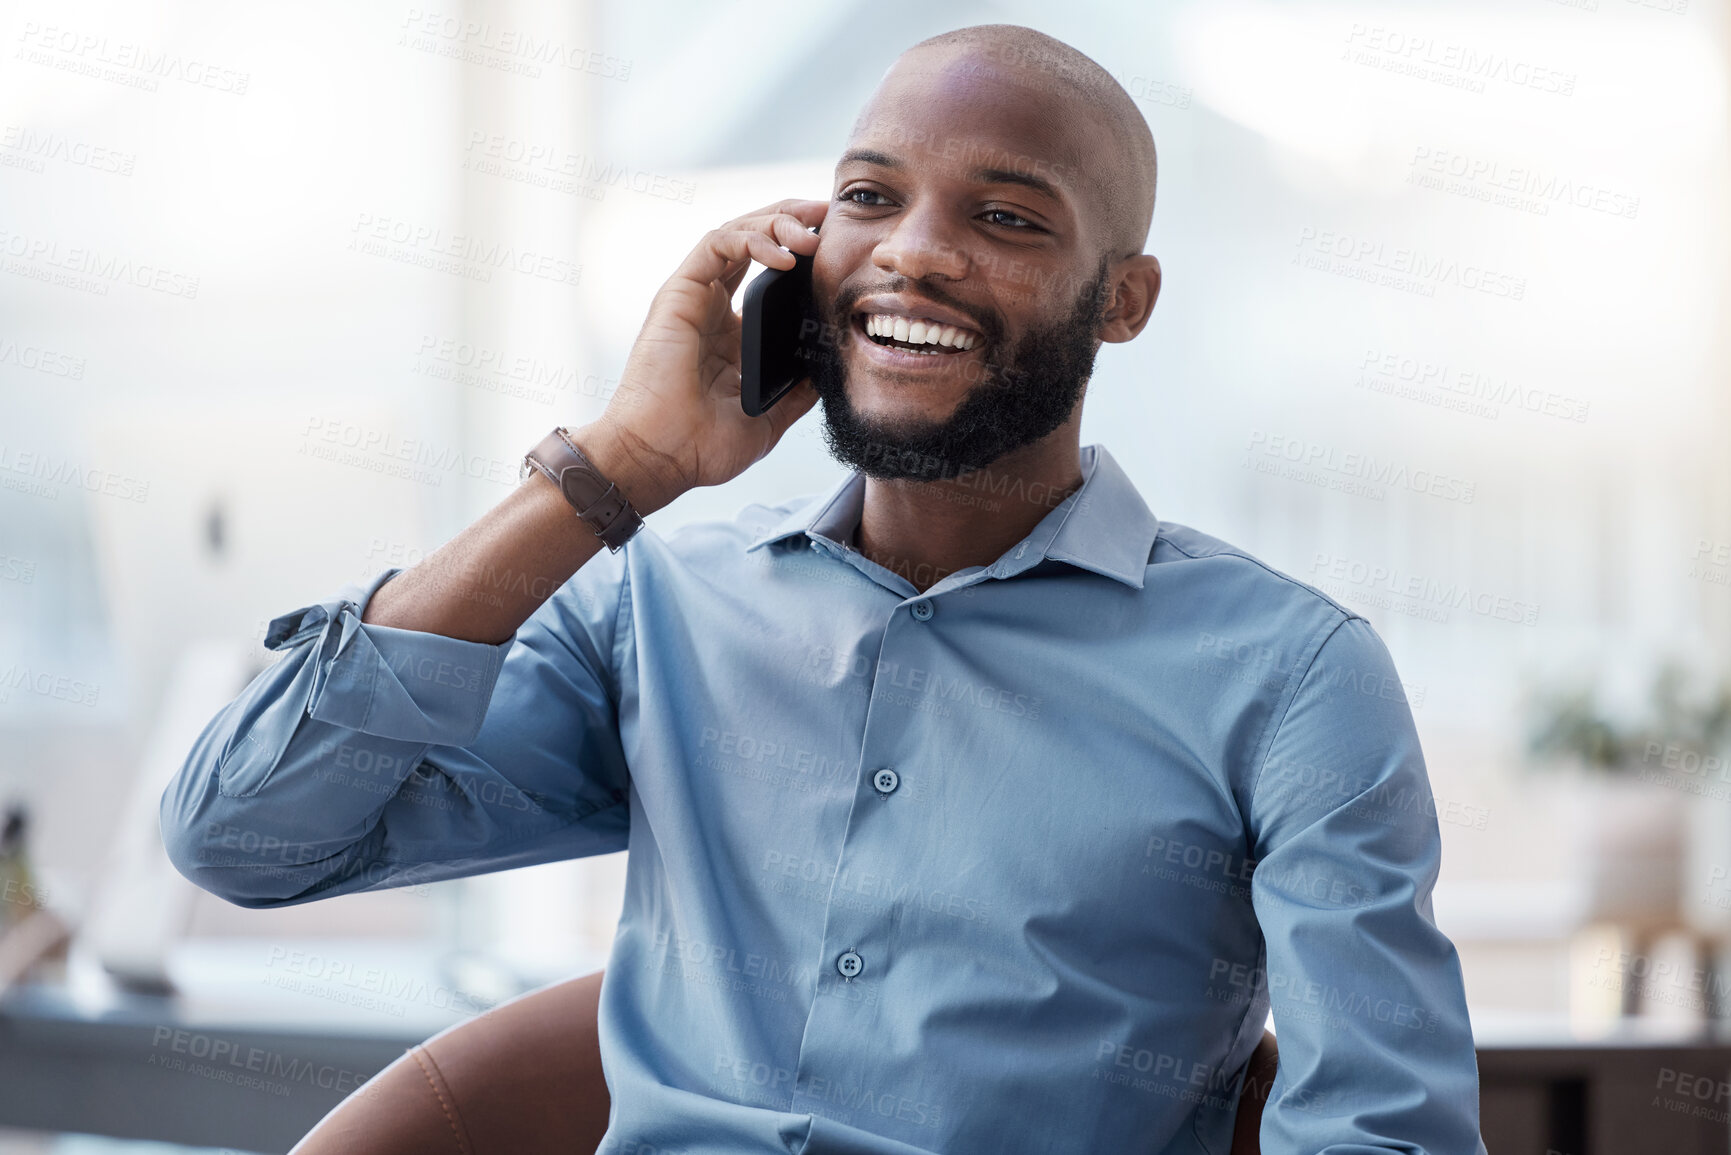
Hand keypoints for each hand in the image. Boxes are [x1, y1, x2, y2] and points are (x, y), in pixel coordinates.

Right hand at [573, 198, 828, 514]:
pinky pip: (717, 244)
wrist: (662, 459)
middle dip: (793, 220)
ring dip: (777, 223)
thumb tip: (831, 369)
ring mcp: (694, 297)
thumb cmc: (702, 446)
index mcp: (731, 332)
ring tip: (812, 234)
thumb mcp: (769, 419)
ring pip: (737, 233)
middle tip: (830, 217)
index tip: (838, 248)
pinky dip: (751, 239)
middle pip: (754, 241)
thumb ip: (798, 392)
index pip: (767, 272)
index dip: (801, 252)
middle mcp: (711, 307)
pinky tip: (783, 256)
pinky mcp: (678, 293)